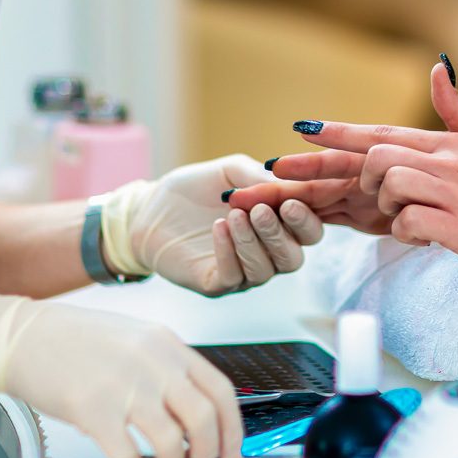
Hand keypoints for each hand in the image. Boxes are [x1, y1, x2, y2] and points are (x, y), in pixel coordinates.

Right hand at [0, 294, 242, 457]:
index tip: (231, 455)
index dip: (233, 431)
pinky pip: (127, 456)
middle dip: (206, 453)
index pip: (221, 392)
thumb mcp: (138, 338)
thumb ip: (169, 368)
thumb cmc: (79, 340)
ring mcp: (125, 386)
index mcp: (169, 344)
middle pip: (204, 420)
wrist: (26, 336)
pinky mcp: (93, 410)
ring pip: (172, 441)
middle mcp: (153, 363)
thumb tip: (198, 416)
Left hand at [101, 155, 323, 295]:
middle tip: (261, 211)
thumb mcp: (229, 173)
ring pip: (266, 269)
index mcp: (278, 224)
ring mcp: (243, 271)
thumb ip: (257, 178)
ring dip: (253, 241)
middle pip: (294, 257)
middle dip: (281, 233)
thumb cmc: (193, 190)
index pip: (309, 229)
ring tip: (234, 215)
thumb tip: (285, 185)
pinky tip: (219, 228)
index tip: (290, 201)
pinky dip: (229, 252)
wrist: (149, 210)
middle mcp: (267, 252)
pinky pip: (234, 276)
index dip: (306, 218)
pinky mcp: (216, 283)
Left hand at [240, 65, 457, 282]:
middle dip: (357, 179)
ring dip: (390, 209)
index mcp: (451, 144)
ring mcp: (453, 192)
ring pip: (388, 185)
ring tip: (416, 220)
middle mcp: (448, 161)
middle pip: (376, 156)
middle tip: (367, 199)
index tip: (302, 129)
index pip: (383, 131)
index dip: (339, 132)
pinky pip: (408, 224)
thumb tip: (439, 66)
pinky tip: (429, 238)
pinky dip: (409, 235)